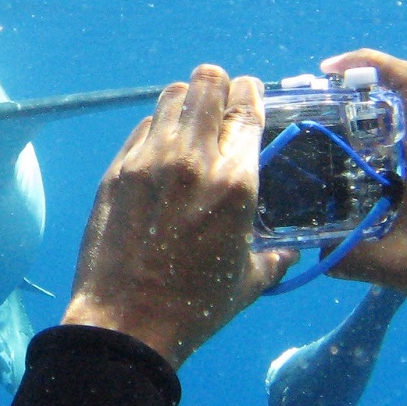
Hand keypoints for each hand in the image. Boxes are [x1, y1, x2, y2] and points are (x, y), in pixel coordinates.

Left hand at [63, 65, 298, 366]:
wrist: (127, 322)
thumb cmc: (195, 308)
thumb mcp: (249, 281)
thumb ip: (274, 257)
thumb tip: (289, 252)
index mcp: (236, 182)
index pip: (248, 107)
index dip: (251, 93)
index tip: (250, 95)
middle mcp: (194, 160)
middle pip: (208, 83)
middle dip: (219, 86)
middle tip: (220, 102)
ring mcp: (150, 161)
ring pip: (171, 95)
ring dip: (187, 101)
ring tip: (191, 120)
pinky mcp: (118, 170)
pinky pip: (143, 127)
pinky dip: (157, 129)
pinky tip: (162, 150)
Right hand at [319, 50, 406, 334]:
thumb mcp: (394, 267)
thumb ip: (345, 258)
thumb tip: (307, 249)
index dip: (368, 61)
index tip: (330, 72)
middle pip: (396, 96)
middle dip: (351, 93)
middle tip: (310, 110)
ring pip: (399, 124)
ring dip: (362, 122)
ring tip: (321, 140)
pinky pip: (404, 148)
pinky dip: (374, 149)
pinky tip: (350, 176)